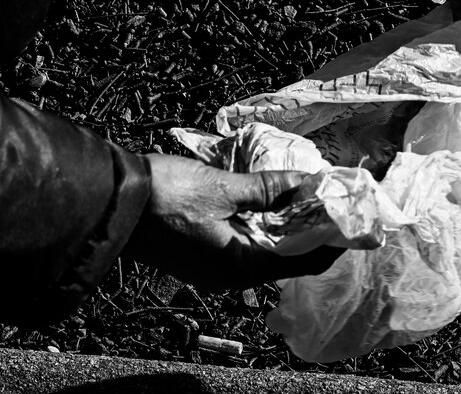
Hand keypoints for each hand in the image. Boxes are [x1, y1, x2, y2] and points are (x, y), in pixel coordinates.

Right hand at [125, 154, 339, 289]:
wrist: (110, 202)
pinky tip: (270, 206)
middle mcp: (228, 277)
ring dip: (284, 230)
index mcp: (239, 266)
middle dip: (309, 233)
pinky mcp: (199, 257)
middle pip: (283, 260)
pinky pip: (241, 248)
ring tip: (306, 202)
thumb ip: (266, 188)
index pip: (300, 262)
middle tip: (330, 205)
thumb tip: (306, 183)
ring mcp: (212, 269)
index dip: (328, 242)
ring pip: (262, 254)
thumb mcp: (222, 187)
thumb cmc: (165, 195)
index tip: (350, 222)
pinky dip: (260, 230)